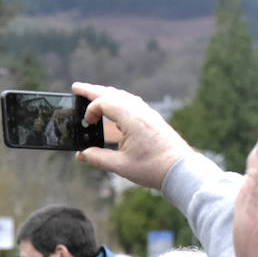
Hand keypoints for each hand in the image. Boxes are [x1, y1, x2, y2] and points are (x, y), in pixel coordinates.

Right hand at [72, 82, 193, 189]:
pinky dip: (117, 101)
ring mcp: (147, 113)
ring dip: (105, 94)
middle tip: (76, 87)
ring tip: (92, 94)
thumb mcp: (121, 166)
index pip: (105, 103)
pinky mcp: (151, 118)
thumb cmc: (153, 168)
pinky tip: (113, 105)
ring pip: (122, 97)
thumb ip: (98, 158)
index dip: (91, 110)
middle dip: (92, 90)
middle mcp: (140, 111)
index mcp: (132, 119)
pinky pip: (131, 103)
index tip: (86, 123)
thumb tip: (81, 154)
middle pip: (112, 94)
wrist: (180, 169)